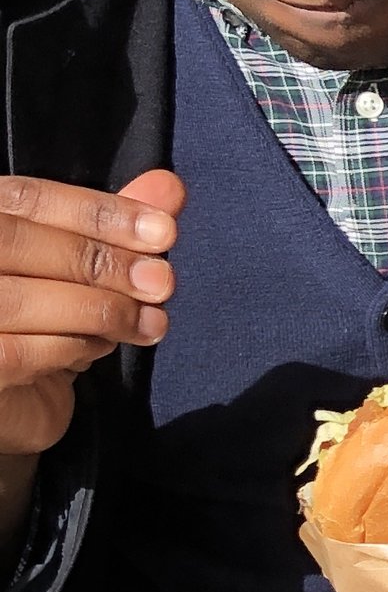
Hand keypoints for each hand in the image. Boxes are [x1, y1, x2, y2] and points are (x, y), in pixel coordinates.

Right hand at [0, 166, 181, 460]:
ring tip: (148, 322)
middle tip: (161, 281)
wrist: (10, 404)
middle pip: (19, 242)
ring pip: (22, 298)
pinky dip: (72, 346)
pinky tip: (98, 348)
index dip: (99, 211)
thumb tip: (168, 187)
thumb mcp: (80, 269)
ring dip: (100, 309)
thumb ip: (114, 225)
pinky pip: (20, 352)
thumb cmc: (39, 324)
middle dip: (102, 260)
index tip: (162, 230)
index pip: (28, 198)